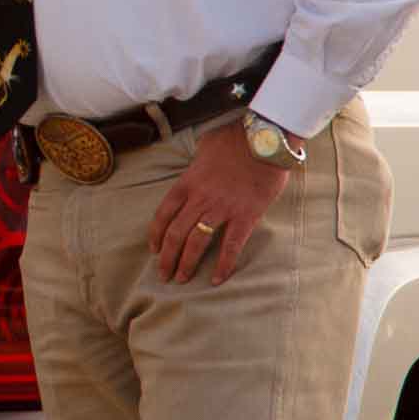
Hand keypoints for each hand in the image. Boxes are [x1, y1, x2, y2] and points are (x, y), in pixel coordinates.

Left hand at [148, 118, 295, 284]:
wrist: (265, 139)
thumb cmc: (235, 139)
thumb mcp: (205, 146)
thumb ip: (196, 161)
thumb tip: (197, 164)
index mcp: (187, 183)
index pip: (163, 213)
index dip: (155, 234)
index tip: (153, 249)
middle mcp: (200, 198)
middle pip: (175, 233)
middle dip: (167, 257)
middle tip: (163, 274)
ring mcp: (222, 208)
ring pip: (197, 242)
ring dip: (187, 263)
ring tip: (181, 279)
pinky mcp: (246, 216)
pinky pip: (231, 245)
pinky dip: (224, 265)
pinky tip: (216, 280)